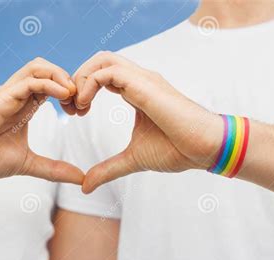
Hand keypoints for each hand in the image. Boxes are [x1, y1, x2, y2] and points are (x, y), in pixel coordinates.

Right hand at [0, 57, 83, 183]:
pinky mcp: (3, 97)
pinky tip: (64, 95)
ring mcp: (10, 94)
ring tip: (72, 94)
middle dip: (69, 80)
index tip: (81, 111)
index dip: (70, 93)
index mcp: (25, 106)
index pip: (52, 85)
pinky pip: (29, 81)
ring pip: (38, 67)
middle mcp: (18, 96)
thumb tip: (80, 178)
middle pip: (47, 70)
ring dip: (60, 75)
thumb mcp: (28, 164)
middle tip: (80, 102)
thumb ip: (54, 169)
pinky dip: (50, 83)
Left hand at [61, 51, 223, 192]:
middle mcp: (138, 80)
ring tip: (76, 106)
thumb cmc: (177, 150)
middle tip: (69, 107)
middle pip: (99, 60)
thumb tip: (85, 186)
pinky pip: (109, 72)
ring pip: (102, 59)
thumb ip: (107, 169)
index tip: (74, 112)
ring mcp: (142, 79)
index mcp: (135, 91)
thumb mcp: (131, 160)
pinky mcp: (145, 85)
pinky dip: (90, 84)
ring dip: (82, 78)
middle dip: (78, 78)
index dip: (82, 89)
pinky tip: (85, 106)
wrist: (204, 149)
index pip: (102, 75)